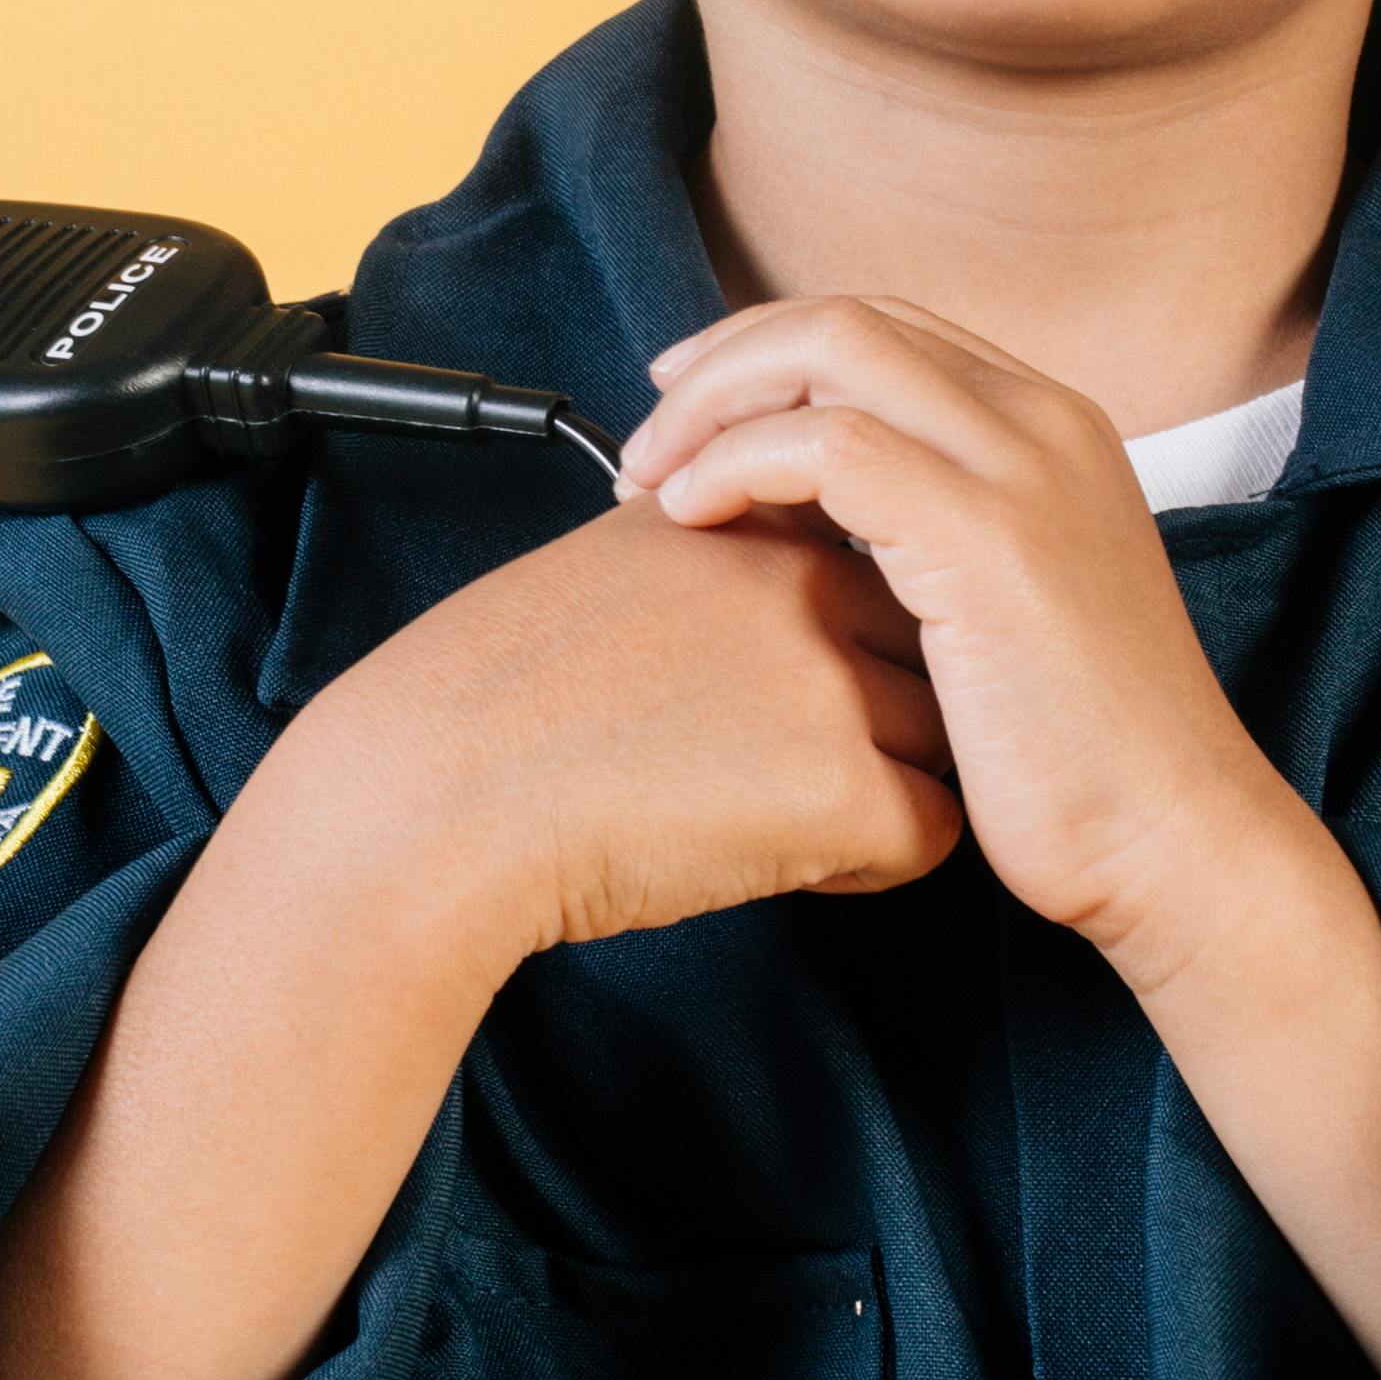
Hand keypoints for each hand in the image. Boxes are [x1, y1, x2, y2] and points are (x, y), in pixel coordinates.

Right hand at [271, 501, 962, 974]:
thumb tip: (773, 587)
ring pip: (941, 734)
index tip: (767, 683)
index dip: (841, 630)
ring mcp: (835, 680)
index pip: (872, 556)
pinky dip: (868, 861)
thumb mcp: (609, 568)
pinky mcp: (846, 785)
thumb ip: (707, 550)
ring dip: (880, 781)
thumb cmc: (500, 703)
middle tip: (772, 755)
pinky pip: (934, 828)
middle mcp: (803, 582)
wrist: (439, 796)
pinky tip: (775, 856)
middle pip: (923, 641)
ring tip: (766, 807)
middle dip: (880, 702)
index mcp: (745, 518)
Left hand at [610, 300, 1284, 963]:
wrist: (1171, 836)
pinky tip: (690, 518)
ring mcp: (1022, 467)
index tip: (689, 402)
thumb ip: (931, 530)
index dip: (768, 351)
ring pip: (830, 350)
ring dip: (715, 404)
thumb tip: (810, 512)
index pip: (884, 327)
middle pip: (846, 318)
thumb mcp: (1004, 605)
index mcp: (1053, 426)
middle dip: (725, 362)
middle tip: (648, 434)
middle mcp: (1045, 420)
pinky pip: (826, 445)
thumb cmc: (1077, 754)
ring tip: (650, 481)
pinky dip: (737, 463)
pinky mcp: (986, 533)